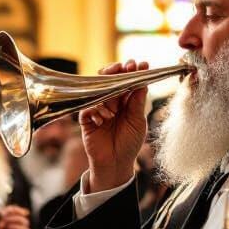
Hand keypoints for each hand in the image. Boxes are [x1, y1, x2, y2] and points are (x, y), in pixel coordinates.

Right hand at [80, 60, 149, 192]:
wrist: (116, 164)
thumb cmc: (129, 143)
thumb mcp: (138, 122)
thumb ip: (138, 102)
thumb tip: (142, 81)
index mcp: (126, 101)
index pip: (127, 81)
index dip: (131, 71)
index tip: (138, 64)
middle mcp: (111, 102)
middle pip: (110, 80)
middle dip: (117, 72)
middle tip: (124, 67)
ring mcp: (98, 109)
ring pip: (98, 90)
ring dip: (108, 96)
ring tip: (115, 110)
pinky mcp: (86, 119)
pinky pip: (88, 107)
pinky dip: (96, 111)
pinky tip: (104, 120)